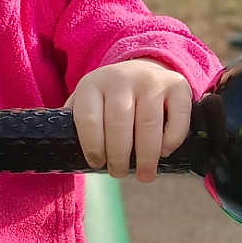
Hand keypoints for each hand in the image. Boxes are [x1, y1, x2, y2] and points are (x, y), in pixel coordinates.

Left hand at [64, 59, 191, 182]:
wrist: (143, 67)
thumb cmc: (109, 98)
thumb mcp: (87, 101)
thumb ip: (75, 123)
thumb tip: (64, 155)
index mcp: (92, 84)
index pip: (89, 120)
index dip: (93, 147)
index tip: (97, 164)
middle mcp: (121, 79)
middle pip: (119, 125)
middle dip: (119, 157)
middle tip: (119, 173)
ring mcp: (151, 80)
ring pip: (148, 125)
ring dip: (146, 156)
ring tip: (144, 175)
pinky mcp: (178, 86)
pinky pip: (177, 119)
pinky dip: (171, 141)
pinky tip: (163, 152)